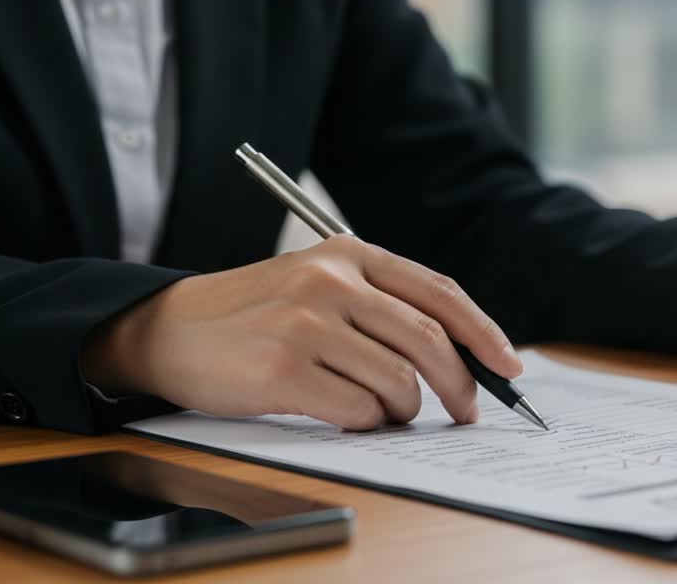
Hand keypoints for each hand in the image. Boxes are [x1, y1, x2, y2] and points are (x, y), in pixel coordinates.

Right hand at [82, 236, 521, 429]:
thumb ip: (379, 304)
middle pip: (429, 339)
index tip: (509, 366)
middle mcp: (331, 281)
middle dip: (460, 383)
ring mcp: (306, 324)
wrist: (167, 327)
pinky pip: (357, 410)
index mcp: (348, 253)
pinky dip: (366, 423)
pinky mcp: (283, 369)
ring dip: (405, 410)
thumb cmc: (254, 314)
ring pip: (397, 380)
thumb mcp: (317, 283)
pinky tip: (348, 416)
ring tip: (388, 413)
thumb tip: (458, 354)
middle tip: (466, 411)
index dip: (483, 333)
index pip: (439, 292)